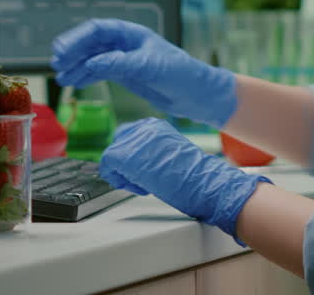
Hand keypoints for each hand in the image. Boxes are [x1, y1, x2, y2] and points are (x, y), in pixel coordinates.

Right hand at [51, 19, 237, 127]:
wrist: (196, 95)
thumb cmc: (181, 74)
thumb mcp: (150, 67)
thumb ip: (120, 64)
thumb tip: (92, 63)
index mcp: (131, 33)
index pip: (97, 30)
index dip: (77, 39)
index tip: (63, 51)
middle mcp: (124, 43)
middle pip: (90, 43)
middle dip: (72, 53)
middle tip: (57, 64)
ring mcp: (123, 58)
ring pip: (92, 58)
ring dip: (76, 67)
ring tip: (61, 78)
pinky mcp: (125, 73)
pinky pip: (98, 71)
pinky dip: (85, 76)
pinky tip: (74, 83)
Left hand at [101, 118, 269, 238]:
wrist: (205, 184)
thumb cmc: (194, 176)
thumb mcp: (170, 155)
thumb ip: (152, 152)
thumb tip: (137, 162)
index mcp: (154, 125)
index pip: (127, 135)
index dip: (130, 155)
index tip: (139, 170)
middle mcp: (143, 128)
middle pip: (117, 143)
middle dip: (124, 163)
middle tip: (139, 179)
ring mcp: (134, 141)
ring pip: (111, 156)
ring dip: (123, 174)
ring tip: (144, 185)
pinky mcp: (126, 157)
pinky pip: (108, 167)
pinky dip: (120, 181)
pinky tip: (140, 188)